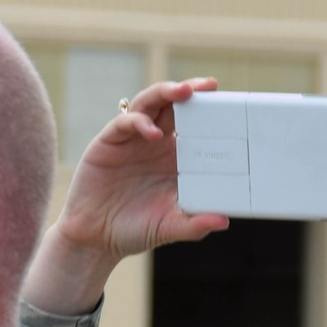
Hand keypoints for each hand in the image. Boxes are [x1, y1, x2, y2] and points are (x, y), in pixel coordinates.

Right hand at [23, 79, 229, 316]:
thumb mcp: (170, 227)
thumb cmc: (135, 230)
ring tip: (183, 92)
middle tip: (208, 86)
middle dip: (191, 91)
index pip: (195, 124)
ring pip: (150, 104)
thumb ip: (195, 225)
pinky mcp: (108, 143)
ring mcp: (131, 140)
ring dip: (166, 93)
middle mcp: (155, 143)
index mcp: (175, 157)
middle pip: (174, 105)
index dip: (209, 110)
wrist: (96, 240)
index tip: (231, 104)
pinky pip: (125, 123)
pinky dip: (139, 122)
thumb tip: (223, 221)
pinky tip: (153, 133)